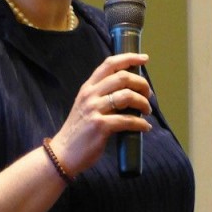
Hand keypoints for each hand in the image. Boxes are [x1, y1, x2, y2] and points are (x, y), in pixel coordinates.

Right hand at [50, 52, 151, 176]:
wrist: (63, 153)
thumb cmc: (79, 130)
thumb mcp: (86, 105)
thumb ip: (102, 95)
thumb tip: (130, 92)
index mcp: (88, 87)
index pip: (109, 64)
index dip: (129, 58)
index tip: (144, 59)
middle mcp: (90, 94)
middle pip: (123, 77)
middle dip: (141, 84)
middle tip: (148, 95)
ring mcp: (94, 109)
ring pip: (127, 96)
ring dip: (143, 103)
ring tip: (147, 111)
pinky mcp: (100, 126)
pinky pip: (127, 120)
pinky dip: (141, 123)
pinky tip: (145, 127)